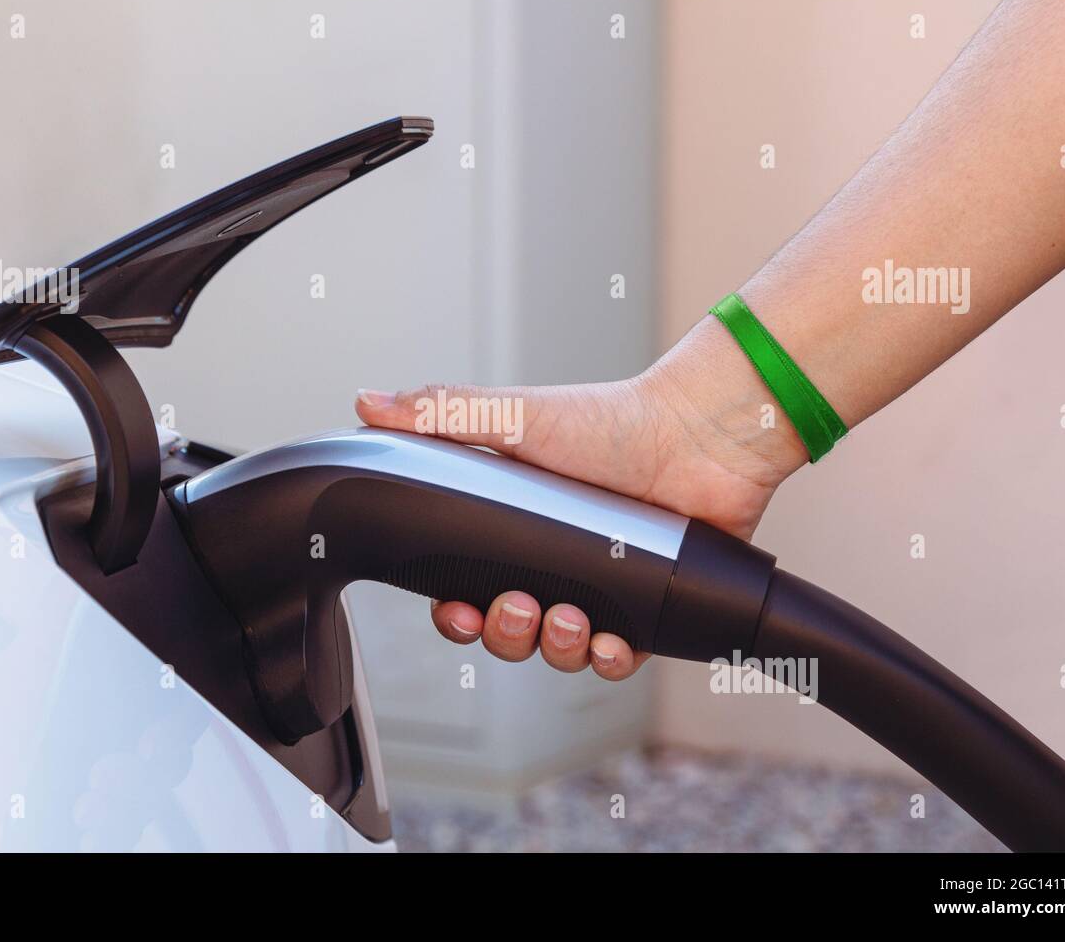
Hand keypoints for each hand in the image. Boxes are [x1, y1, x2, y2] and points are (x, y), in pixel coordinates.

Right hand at [354, 322, 806, 679]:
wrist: (697, 432)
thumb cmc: (611, 420)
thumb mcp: (515, 417)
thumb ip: (442, 413)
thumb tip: (367, 403)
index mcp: (514, 530)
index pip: (466, 589)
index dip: (454, 612)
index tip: (454, 609)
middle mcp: (554, 564)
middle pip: (508, 631)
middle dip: (504, 633)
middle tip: (517, 605)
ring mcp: (601, 589)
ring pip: (559, 651)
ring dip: (554, 649)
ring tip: (568, 618)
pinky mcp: (648, 608)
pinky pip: (620, 656)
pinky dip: (610, 660)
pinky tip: (609, 644)